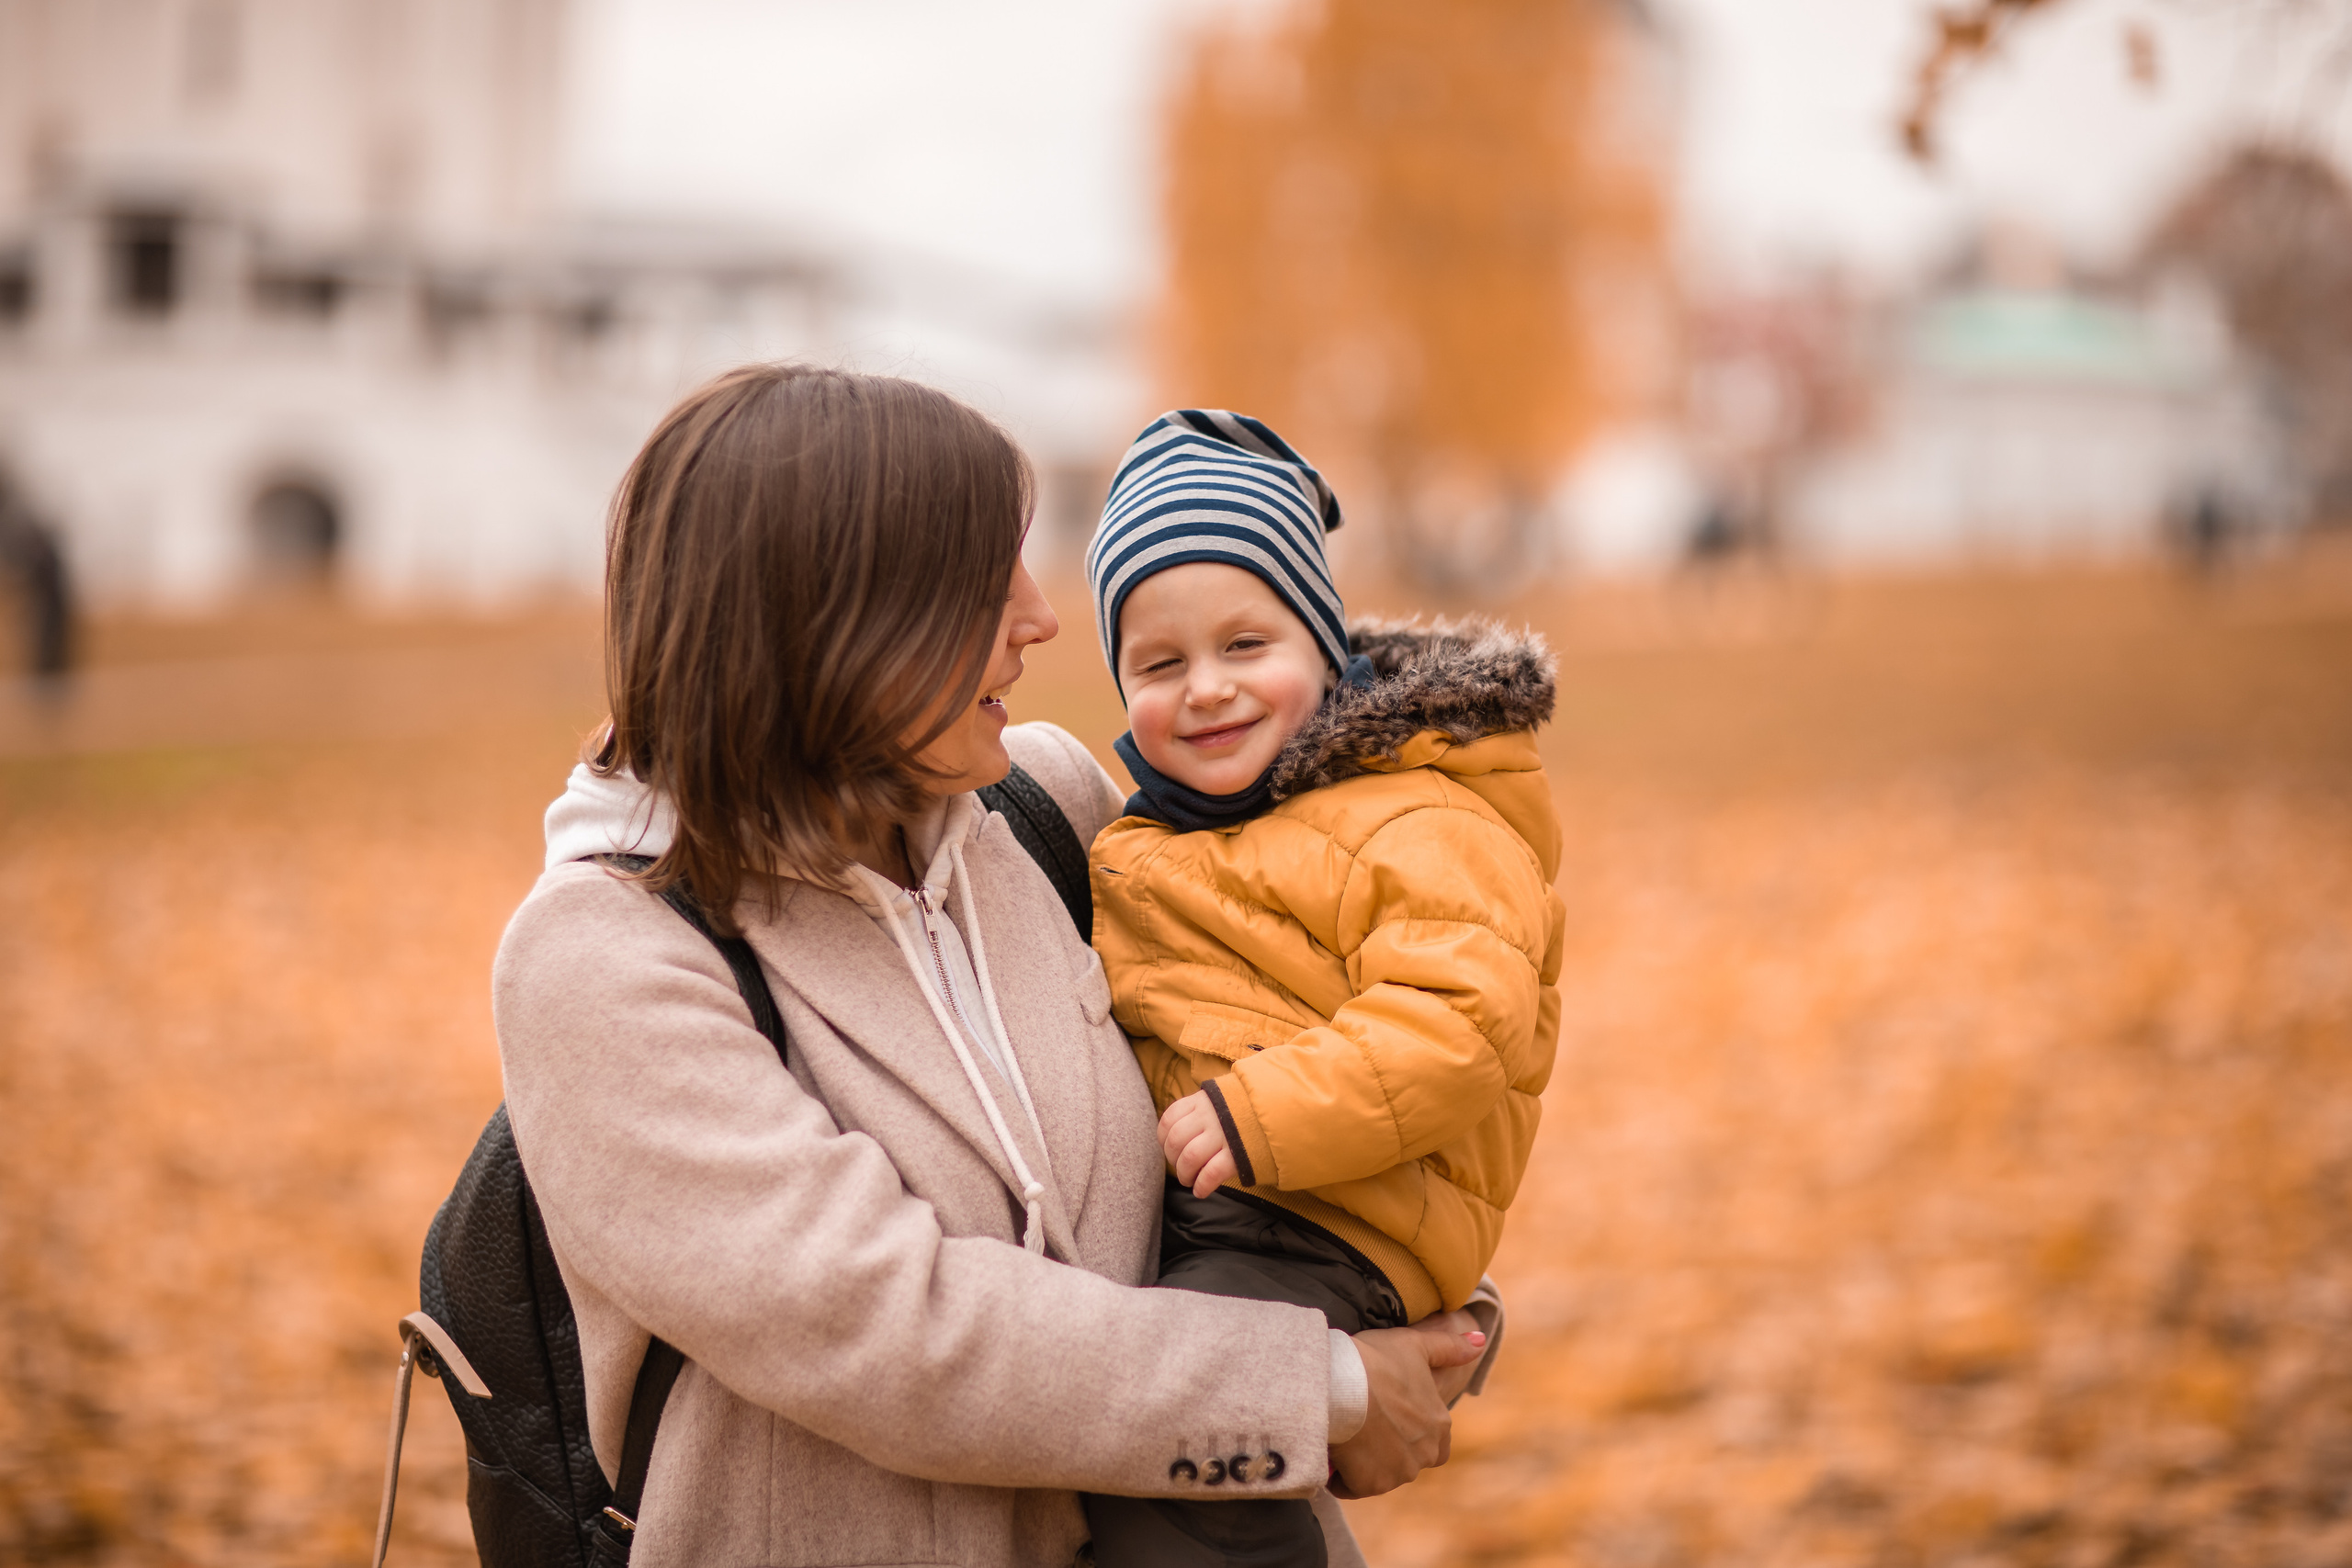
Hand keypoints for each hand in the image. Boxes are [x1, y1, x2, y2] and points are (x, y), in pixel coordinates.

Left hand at [1158, 1090, 1237, 1197]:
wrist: (1282, 1110)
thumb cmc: (1247, 1109)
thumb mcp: (1222, 1100)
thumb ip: (1201, 1110)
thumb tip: (1178, 1131)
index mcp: (1203, 1101)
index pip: (1169, 1119)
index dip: (1163, 1139)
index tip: (1169, 1149)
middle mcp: (1210, 1116)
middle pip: (1176, 1141)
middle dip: (1173, 1160)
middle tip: (1181, 1169)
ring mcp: (1224, 1135)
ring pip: (1190, 1157)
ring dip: (1185, 1174)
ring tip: (1189, 1180)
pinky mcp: (1238, 1154)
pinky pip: (1211, 1173)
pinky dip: (1202, 1185)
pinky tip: (1201, 1191)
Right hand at [1328, 1311, 1485, 1498]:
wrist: (1339, 1384)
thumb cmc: (1376, 1361)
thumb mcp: (1415, 1344)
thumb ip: (1450, 1347)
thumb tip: (1481, 1341)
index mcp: (1439, 1424)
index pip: (1437, 1443)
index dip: (1411, 1430)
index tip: (1387, 1412)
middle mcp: (1425, 1454)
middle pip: (1408, 1459)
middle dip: (1389, 1447)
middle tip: (1363, 1420)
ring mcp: (1398, 1473)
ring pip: (1382, 1473)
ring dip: (1367, 1461)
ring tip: (1346, 1432)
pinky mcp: (1370, 1486)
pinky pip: (1354, 1485)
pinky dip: (1344, 1474)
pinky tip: (1335, 1449)